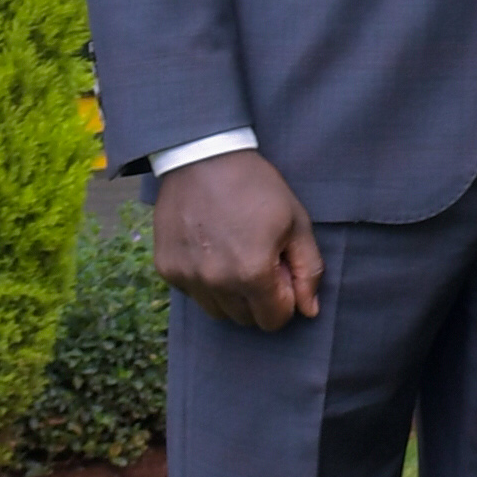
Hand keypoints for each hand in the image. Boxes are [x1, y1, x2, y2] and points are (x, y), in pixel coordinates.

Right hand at [154, 147, 323, 331]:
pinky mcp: (166, 269)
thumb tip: (309, 311)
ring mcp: (187, 277)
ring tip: (234, 253)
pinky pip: (193, 293)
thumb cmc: (256, 186)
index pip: (274, 320)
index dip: (284, 297)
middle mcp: (216, 283)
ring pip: (218, 311)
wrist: (202, 156)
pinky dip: (205, 280)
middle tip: (258, 257)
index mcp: (253, 273)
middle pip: (246, 319)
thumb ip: (308, 270)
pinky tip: (210, 248)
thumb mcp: (296, 222)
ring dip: (231, 293)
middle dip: (259, 297)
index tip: (280, 269)